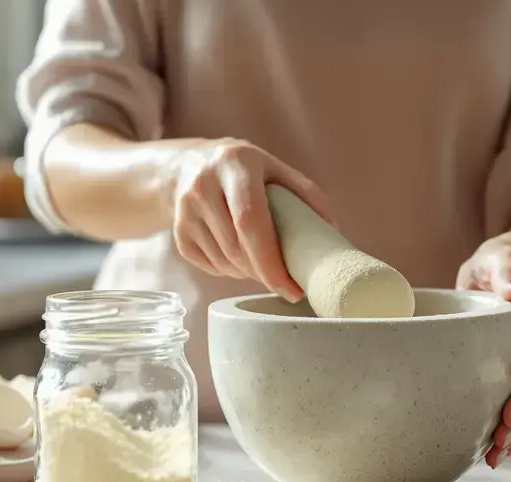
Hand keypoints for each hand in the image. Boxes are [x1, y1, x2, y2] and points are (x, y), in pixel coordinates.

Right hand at [171, 138, 332, 301]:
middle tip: (285, 281)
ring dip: (249, 273)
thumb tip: (332, 232)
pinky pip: (211, 267)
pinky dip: (231, 271)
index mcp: (234, 164)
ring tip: (262, 260)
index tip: (292, 288)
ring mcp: (185, 211)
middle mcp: (203, 185)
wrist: (187, 166)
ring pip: (225, 263)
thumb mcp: (275, 169)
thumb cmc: (244, 171)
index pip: (250, 221)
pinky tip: (239, 255)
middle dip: (265, 272)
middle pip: (237, 249)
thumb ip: (306, 194)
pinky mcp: (178, 234)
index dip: (271, 261)